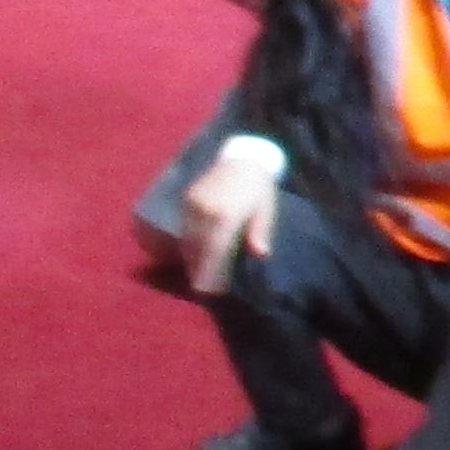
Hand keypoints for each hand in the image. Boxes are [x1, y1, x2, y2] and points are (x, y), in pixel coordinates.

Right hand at [177, 143, 282, 296]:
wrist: (242, 159)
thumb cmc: (258, 189)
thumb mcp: (265, 209)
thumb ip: (260, 231)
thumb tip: (260, 254)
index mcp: (226, 213)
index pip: (215, 249)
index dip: (211, 271)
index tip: (209, 290)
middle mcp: (205, 209)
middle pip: (198, 247)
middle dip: (199, 269)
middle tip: (203, 289)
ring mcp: (192, 203)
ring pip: (188, 239)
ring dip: (191, 259)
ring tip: (197, 276)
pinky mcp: (186, 199)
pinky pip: (184, 227)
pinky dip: (187, 243)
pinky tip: (193, 255)